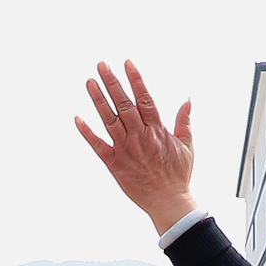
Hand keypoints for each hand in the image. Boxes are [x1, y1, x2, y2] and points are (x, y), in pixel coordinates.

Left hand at [75, 60, 197, 234]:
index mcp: (157, 130)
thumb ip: (184, 122)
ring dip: (99, 100)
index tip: (127, 63)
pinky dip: (87, 132)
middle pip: (124, 104)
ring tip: (90, 82)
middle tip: (101, 65)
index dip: (135, 80)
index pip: (145, 99)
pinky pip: (98, 145)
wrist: (168, 202)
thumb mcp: (187, 146)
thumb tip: (187, 101)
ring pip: (109, 119)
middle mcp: (140, 136)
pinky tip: (77, 118)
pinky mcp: (115, 163)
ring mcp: (126, 149)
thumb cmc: (178, 176)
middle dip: (112, 82)